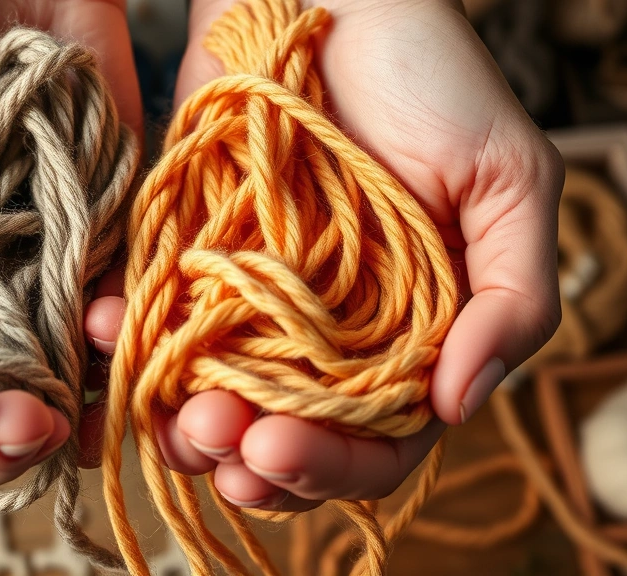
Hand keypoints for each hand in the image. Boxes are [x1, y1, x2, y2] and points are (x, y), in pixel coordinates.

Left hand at [152, 0, 562, 510]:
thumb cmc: (430, 79)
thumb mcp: (508, 179)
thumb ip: (513, 296)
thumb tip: (461, 403)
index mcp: (409, 336)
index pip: (377, 441)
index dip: (333, 467)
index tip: (283, 449)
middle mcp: (326, 335)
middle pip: (286, 437)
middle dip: (249, 457)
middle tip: (220, 437)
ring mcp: (252, 301)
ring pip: (212, 401)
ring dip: (184, 425)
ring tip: (174, 415)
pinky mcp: (189, 258)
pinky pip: (152, 318)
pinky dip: (127, 337)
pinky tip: (112, 330)